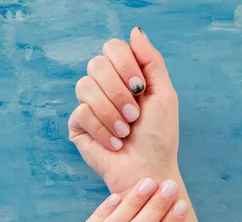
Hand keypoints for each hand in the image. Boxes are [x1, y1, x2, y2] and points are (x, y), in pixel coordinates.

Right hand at [68, 27, 179, 193]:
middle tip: (134, 114)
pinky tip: (114, 143)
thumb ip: (152, 61)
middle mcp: (104, 86)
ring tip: (125, 131)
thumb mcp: (164, 94)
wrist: (147, 169)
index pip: (112, 48)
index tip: (140, 87)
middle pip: (96, 64)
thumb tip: (135, 31)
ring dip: (110, 112)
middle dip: (118, 92)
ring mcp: (88, 105)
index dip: (125, 64)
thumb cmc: (159, 137)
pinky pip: (81, 113)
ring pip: (85, 87)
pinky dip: (102, 130)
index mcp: (124, 75)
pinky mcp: (77, 126)